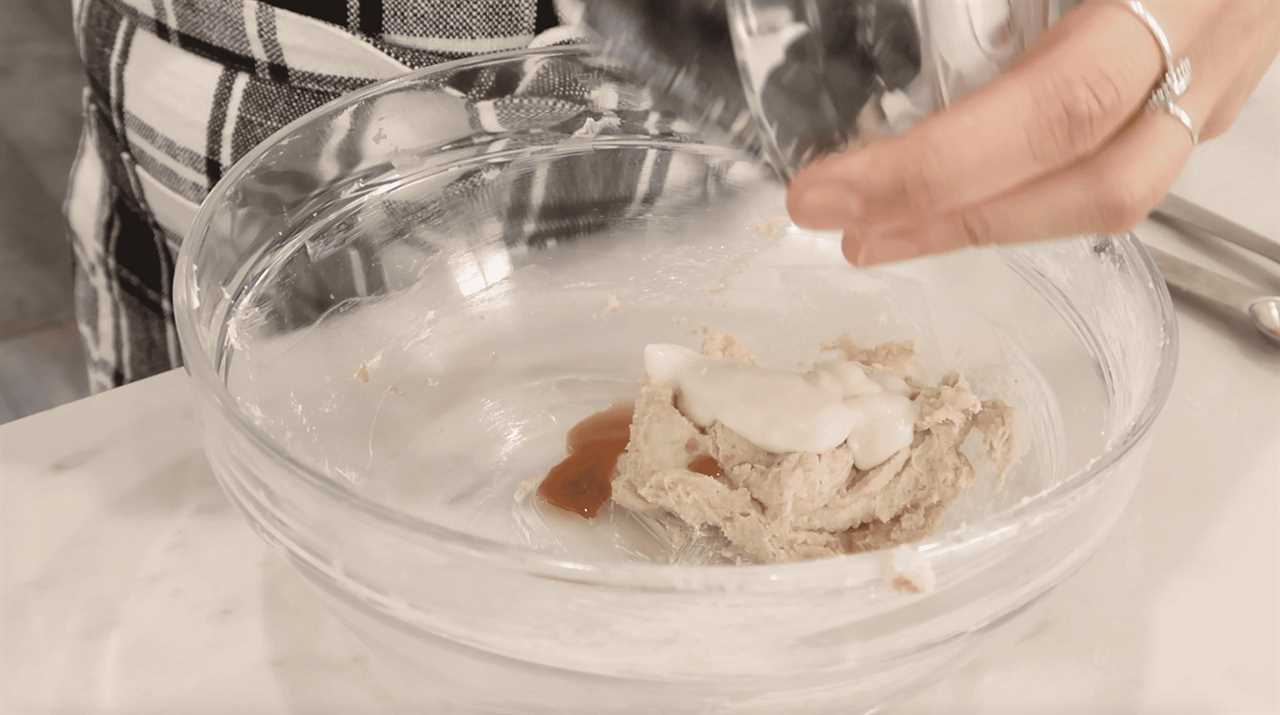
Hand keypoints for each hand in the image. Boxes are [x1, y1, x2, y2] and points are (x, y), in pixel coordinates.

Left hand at [786, 0, 1279, 265]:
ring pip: (1115, 192)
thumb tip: (877, 8)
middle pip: (1092, 179)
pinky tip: (956, 193)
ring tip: (882, 230)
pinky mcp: (1216, 84)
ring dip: (984, 225)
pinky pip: (1120, 163)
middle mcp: (1215, 40)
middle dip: (947, 218)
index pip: (1059, 103)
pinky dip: (1028, 191)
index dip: (937, 165)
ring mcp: (1226, 72)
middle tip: (838, 224)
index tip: (827, 188)